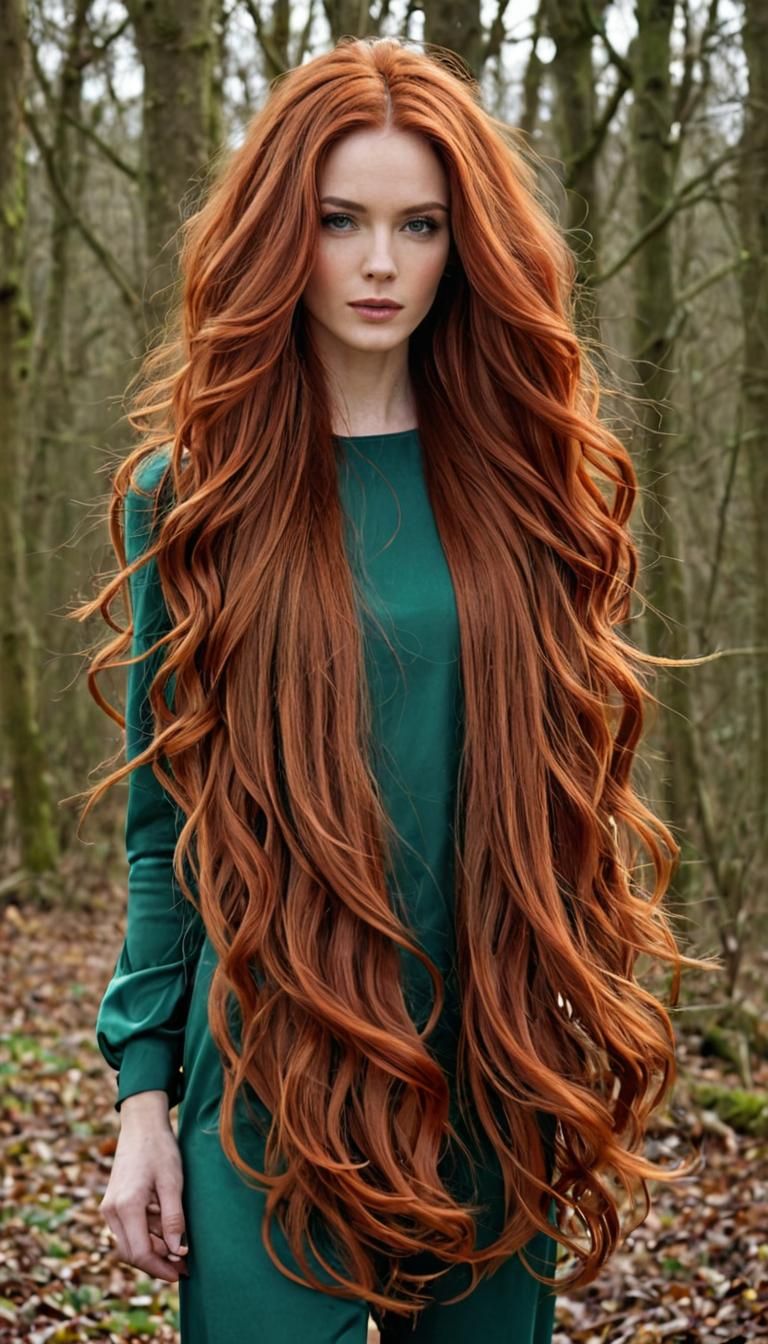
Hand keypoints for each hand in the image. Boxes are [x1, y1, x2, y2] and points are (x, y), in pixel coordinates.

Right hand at [99, 1091, 189, 1282]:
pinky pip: (129, 1229)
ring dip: (153, 1250)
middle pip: (132, 1253)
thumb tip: (178, 1251)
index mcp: (126, 1206)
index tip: (181, 1273)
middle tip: (183, 1267)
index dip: (160, 1268)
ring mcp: (110, 1207)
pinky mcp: (114, 1203)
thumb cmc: (159, 1149)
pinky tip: (167, 1233)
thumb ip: (173, 1218)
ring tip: (180, 1251)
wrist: (141, 1125)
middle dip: (157, 1263)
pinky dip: (147, 1236)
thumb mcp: (173, 1182)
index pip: (140, 1252)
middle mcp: (112, 1210)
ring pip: (130, 1243)